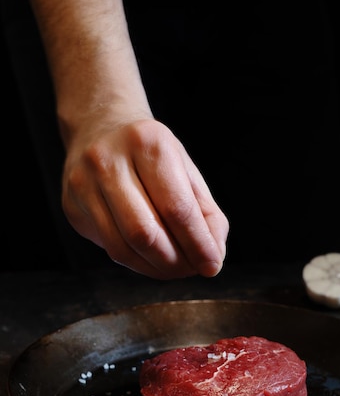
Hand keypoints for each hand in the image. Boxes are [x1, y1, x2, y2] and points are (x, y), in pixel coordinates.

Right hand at [61, 117, 228, 279]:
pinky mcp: (72, 206)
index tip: (212, 265)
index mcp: (146, 142)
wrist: (100, 126)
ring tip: (175, 267)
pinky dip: (136, 262)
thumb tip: (212, 258)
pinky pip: (108, 248)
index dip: (198, 244)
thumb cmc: (151, 154)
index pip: (176, 208)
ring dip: (155, 268)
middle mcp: (108, 160)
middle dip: (174, 262)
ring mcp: (83, 184)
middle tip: (192, 269)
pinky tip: (151, 258)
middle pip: (144, 233)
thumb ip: (206, 214)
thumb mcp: (185, 170)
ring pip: (122, 248)